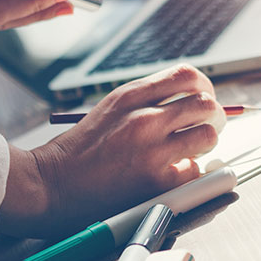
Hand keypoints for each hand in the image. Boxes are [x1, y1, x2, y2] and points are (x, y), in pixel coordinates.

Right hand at [0, 65, 224, 237]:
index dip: (204, 87)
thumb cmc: (78, 151)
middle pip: (205, 103)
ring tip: (187, 150)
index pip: (187, 75)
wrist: (48, 185)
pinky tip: (169, 173)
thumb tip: (189, 100)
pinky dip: (187, 173)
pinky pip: (193, 169)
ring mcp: (151, 150)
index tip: (203, 98)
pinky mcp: (155, 181)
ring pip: (207, 134)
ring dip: (202, 143)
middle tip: (204, 126)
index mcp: (130, 95)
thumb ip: (146, 101)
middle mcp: (143, 118)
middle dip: (211, 115)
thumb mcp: (110, 109)